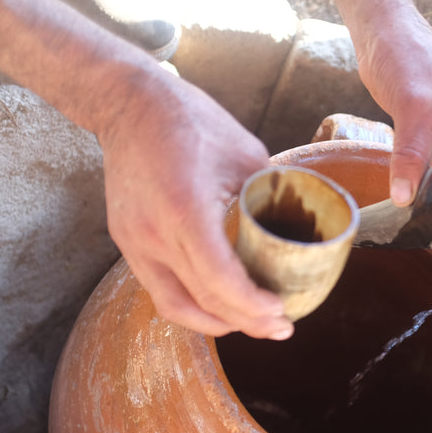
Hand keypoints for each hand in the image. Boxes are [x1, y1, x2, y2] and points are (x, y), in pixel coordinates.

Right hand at [97, 71, 294, 339]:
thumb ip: (272, 194)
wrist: (129, 103)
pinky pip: (159, 289)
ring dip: (216, 323)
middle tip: (280, 328)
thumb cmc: (191, 121)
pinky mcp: (126, 242)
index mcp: (186, 210)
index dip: (251, 305)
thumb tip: (305, 225)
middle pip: (201, 300)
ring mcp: (133, 242)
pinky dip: (192, 305)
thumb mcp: (247, 153)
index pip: (219, 279)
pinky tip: (220, 307)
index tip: (281, 312)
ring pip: (175, 306)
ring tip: (252, 325)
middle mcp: (153, 233)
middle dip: (245, 323)